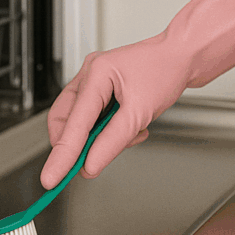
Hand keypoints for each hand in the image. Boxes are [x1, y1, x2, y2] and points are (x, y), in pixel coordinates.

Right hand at [40, 0, 234, 189]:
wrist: (184, 56)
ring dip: (101, 137)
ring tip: (131, 134)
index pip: (72, 123)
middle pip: (67, 121)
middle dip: (80, 144)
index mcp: (96, 73)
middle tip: (93, 161)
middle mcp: (90, 74)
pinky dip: (110, 130)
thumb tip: (90, 164)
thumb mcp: (141, 112)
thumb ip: (113, 141)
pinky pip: (95, 118)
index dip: (61, 155)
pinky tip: (132, 128)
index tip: (51, 178)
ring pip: (82, 122)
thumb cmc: (166, 70)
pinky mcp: (103, 89)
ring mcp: (95, 80)